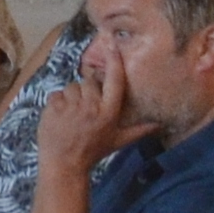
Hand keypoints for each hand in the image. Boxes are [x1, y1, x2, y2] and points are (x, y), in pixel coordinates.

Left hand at [36, 44, 130, 174]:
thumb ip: (139, 130)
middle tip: (86, 104)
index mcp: (109, 112)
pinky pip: (55, 94)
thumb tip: (161, 125)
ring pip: (71, 86)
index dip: (114, 63)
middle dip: (88, 88)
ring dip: (72, 95)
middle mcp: (91, 107)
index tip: (113, 48)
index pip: (114, 82)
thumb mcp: (118, 141)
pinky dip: (57, 102)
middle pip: (89, 81)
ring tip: (72, 112)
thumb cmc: (93, 151)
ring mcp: (71, 107)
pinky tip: (60, 115)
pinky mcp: (52, 109)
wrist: (64, 164)